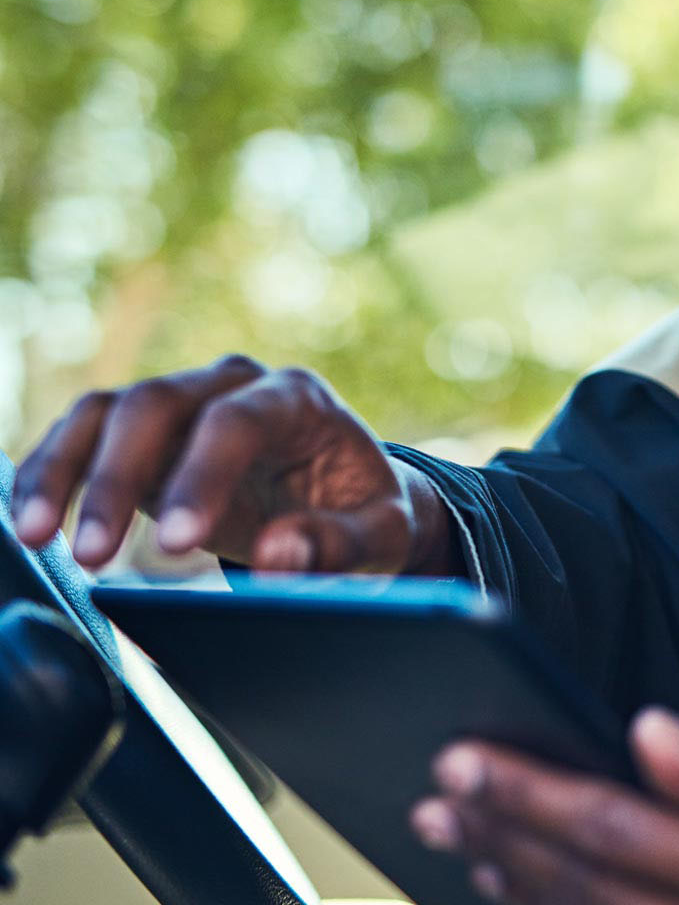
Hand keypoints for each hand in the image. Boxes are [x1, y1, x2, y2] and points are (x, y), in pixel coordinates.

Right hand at [9, 354, 454, 574]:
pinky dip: (49, 472)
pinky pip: (83, 435)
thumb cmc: (364, 513)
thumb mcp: (382, 535)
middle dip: (116, 478)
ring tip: (39, 539)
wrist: (345, 496)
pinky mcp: (144, 432)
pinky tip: (30, 520)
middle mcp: (233, 384)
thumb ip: (341, 545)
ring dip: (64, 471)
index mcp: (298, 398)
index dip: (201, 478)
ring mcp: (184, 401)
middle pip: (157, 404)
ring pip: (107, 412)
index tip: (176, 546)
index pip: (238, 422)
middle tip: (94, 555)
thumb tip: (281, 556)